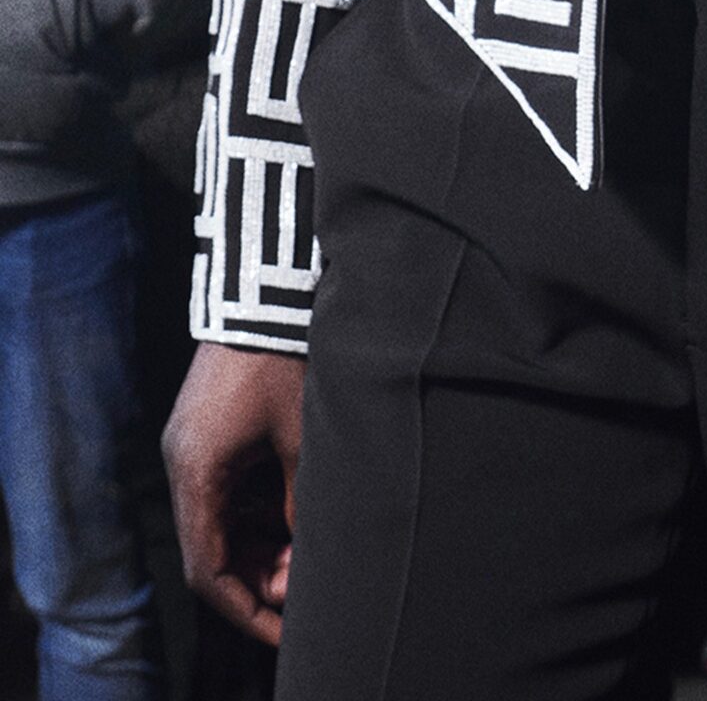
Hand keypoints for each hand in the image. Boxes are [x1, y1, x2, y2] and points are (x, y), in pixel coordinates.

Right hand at [163, 342, 303, 646]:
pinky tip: (299, 514)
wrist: (267, 286)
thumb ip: (298, 505)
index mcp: (196, 473)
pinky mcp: (213, 427)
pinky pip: (230, 489)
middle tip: (309, 585)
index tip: (283, 631)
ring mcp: (196, 444)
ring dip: (263, 543)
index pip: (208, 569)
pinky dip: (261, 510)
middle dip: (261, 574)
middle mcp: (185, 463)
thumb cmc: (285, 358)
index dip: (246, 607)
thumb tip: (302, 558)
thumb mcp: (301, 438)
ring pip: (224, 520)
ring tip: (311, 550)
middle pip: (214, 547)